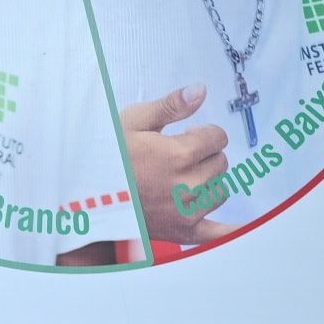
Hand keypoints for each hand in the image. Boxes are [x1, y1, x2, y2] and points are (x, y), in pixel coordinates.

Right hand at [120, 85, 240, 245]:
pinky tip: (241, 227)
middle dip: (204, 157)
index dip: (202, 134)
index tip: (185, 136)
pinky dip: (229, 230)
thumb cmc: (104, 158)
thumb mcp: (132, 122)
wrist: (82, 197)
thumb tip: (201, 90)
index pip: (218, 138)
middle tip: (176, 159)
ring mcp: (186, 211)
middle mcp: (188, 185)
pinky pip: (215, 233)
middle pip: (220, 163)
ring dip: (207, 184)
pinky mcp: (181, 231)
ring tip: (181, 181)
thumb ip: (171, 106)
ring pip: (220, 190)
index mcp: (180, 154)